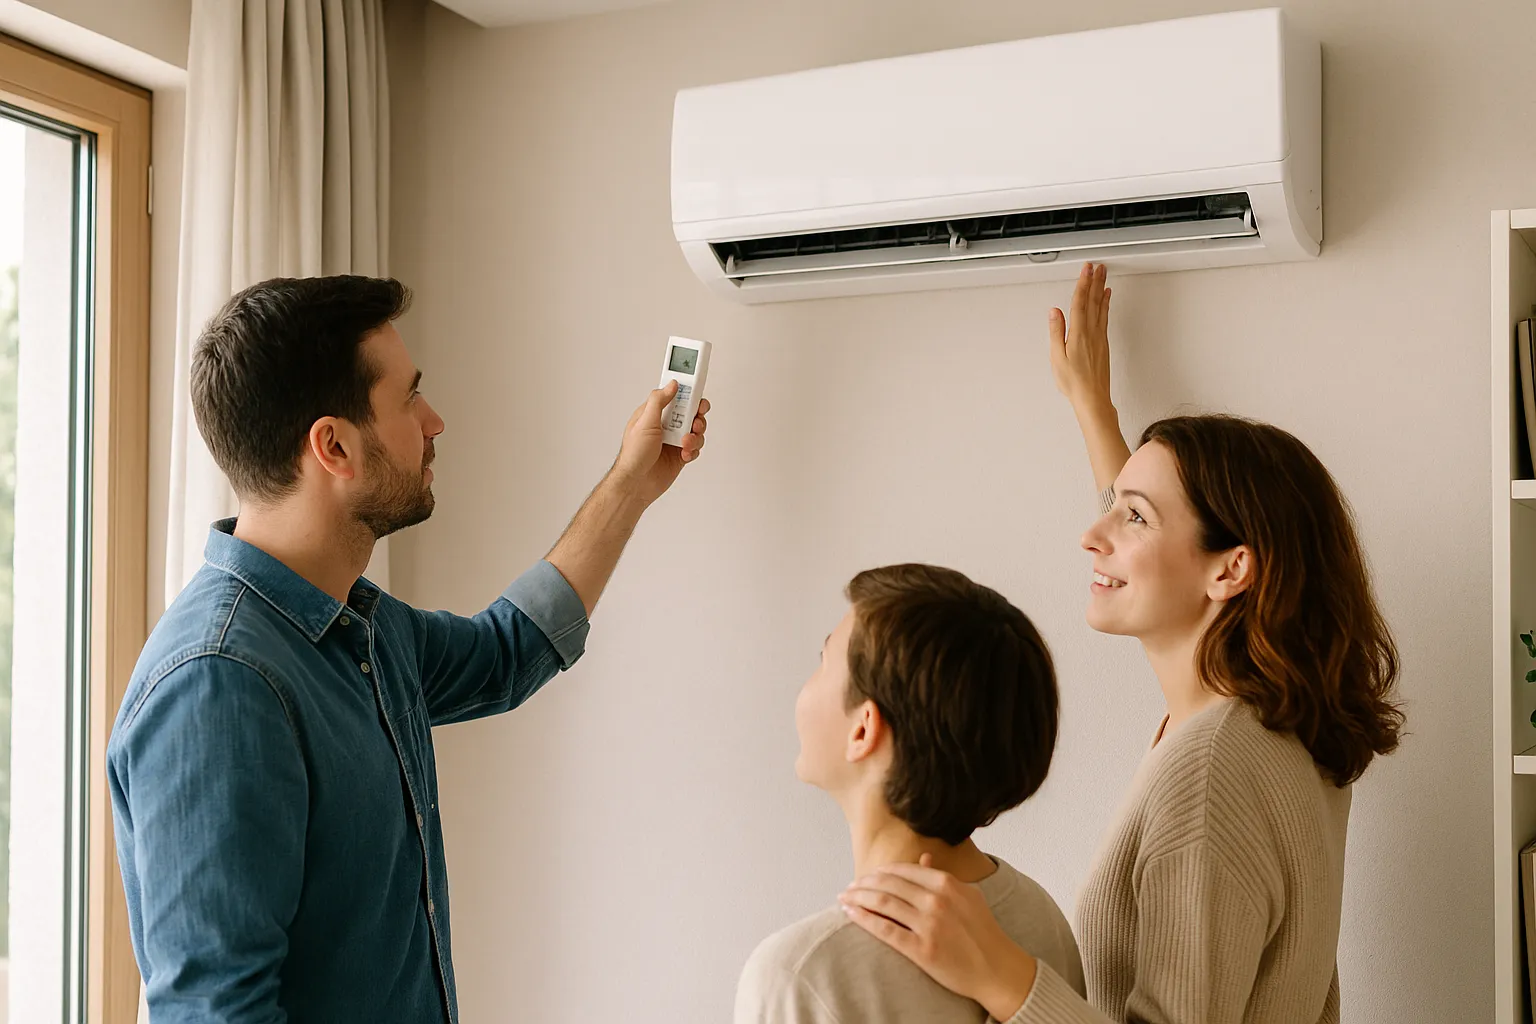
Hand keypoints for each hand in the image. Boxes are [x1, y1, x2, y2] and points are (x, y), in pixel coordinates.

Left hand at [609, 381, 709, 505]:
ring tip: (685, 442)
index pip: (675, 396)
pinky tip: (683, 454)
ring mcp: (674, 440)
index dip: (687, 392)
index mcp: (655, 413)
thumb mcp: (645, 422)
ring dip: (695, 436)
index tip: (697, 391)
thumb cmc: (634, 454)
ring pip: (696, 430)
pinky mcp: (680, 454)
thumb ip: (658, 401)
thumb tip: (672, 384)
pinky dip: (693, 450)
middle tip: (695, 421)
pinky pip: (695, 447)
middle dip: (697, 416)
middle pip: (690, 412)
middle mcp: (666, 425)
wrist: (636, 483)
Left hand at [839, 854, 1037, 1020]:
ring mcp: (929, 925)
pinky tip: (851, 914)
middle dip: (863, 884)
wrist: (997, 968)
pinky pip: (885, 930)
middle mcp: (936, 900)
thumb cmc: (982, 932)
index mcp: (947, 883)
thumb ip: (943, 877)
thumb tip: (923, 858)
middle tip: (849, 888)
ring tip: (844, 899)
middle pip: (888, 884)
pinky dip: (864, 919)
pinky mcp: (922, 950)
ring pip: (883, 903)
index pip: (902, 870)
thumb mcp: (968, 896)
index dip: (880, 872)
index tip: (867, 877)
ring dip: (858, 898)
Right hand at [1048, 262, 1113, 417]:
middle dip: (1094, 281)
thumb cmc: (1073, 382)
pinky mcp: (1103, 343)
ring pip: (1101, 307)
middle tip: (1097, 267)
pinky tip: (1106, 299)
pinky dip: (1106, 304)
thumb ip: (1056, 331)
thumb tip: (1055, 312)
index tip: (1086, 269)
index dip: (1083, 283)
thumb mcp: (1056, 357)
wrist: (1092, 397)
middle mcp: (1092, 332)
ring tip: (1103, 276)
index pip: (1080, 302)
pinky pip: (1105, 317)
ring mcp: (1100, 337)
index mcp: (1078, 333)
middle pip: (1093, 301)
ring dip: (1102, 289)